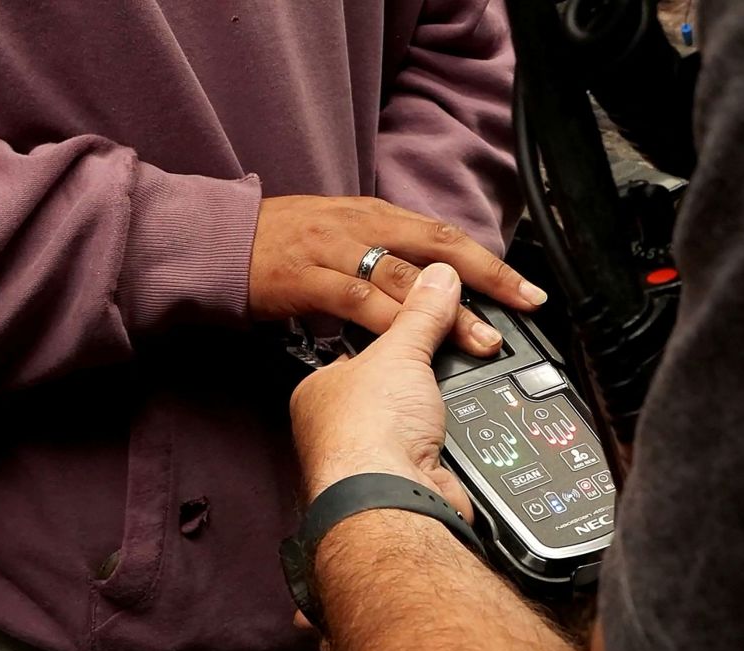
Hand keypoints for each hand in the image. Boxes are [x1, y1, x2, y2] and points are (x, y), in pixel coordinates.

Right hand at [249, 195, 546, 356]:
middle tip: (524, 305)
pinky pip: (356, 299)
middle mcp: (362, 227)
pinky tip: (413, 342)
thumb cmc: (280, 243)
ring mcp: (334, 251)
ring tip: (481, 339)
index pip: (445, 238)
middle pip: (437, 250)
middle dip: (487, 279)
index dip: (489, 264)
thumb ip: (386, 256)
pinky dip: (388, 321)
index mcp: (374, 215)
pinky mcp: (306, 278)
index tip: (525, 290)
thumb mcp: (342, 236)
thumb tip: (431, 284)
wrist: (219, 240)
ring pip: (403, 279)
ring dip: (447, 312)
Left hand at [289, 262, 471, 517]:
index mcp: (319, 392)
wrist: (390, 500)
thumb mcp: (400, 350)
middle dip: (417, 378)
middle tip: (446, 358)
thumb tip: (440, 277)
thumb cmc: (367, 431)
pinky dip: (446, 443)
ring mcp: (368, 461)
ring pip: (410, 423)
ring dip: (432, 413)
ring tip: (446, 400)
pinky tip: (450, 435)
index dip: (391, 335)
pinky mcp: (401, 483)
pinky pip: (431, 451)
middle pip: (387, 388)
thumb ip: (423, 312)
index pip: (356, 352)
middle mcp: (336, 430)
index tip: (421, 323)